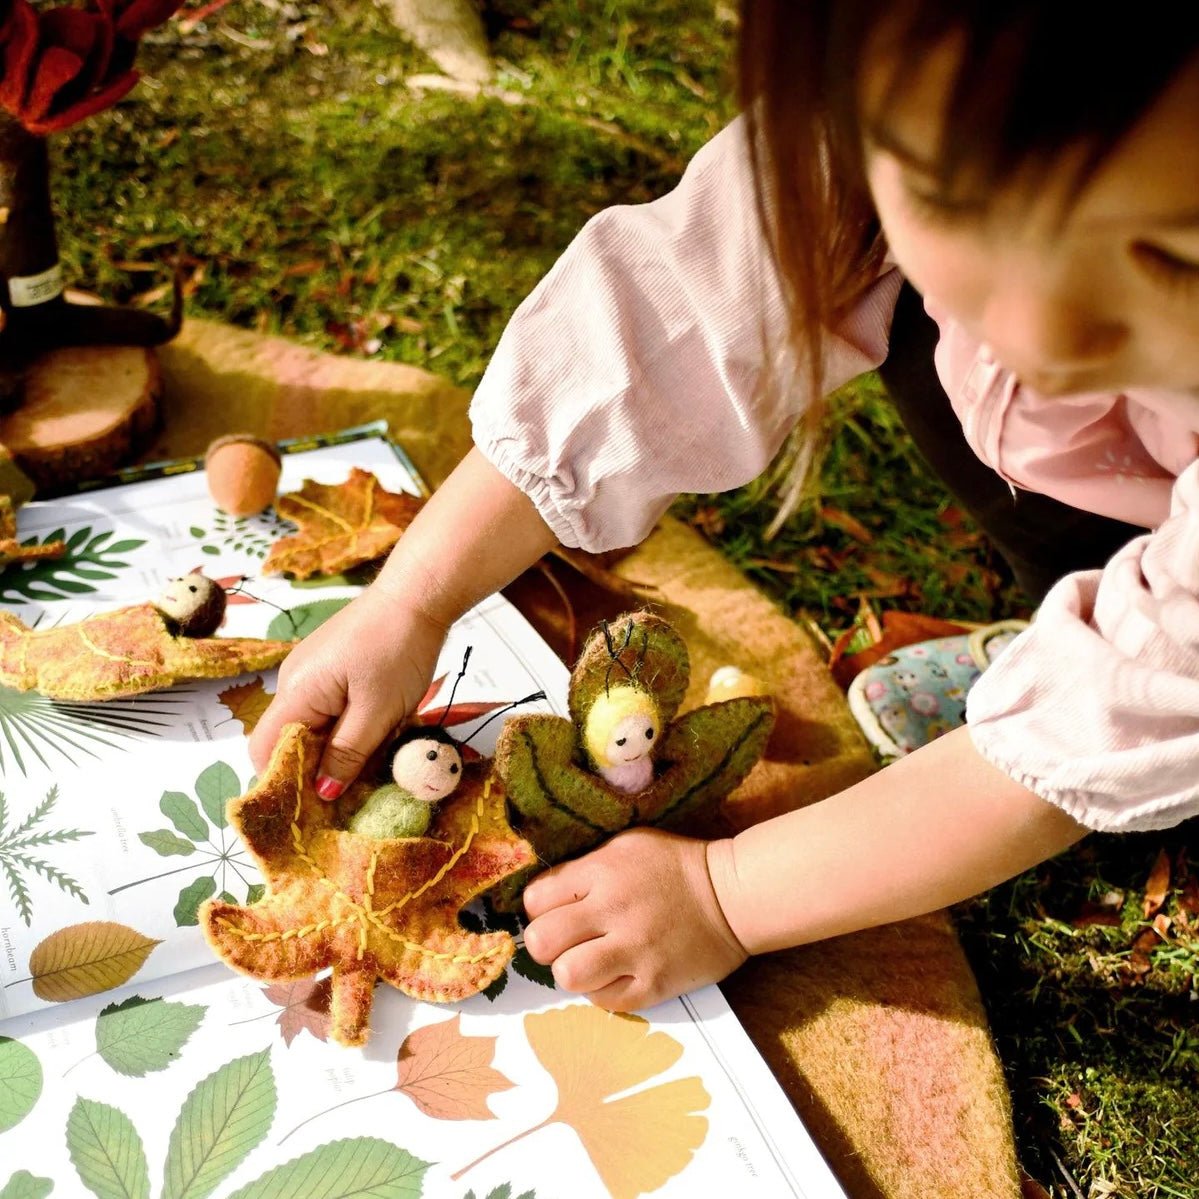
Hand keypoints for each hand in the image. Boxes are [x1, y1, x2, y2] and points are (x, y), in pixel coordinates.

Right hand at [248, 581, 447, 796]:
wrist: (418, 595)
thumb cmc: (398, 649)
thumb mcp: (377, 712)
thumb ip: (347, 755)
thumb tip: (321, 794)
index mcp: (296, 693)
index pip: (265, 751)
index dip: (284, 782)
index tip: (314, 808)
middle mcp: (293, 681)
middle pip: (288, 740)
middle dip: (316, 768)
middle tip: (352, 792)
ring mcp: (312, 671)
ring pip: (312, 725)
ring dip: (337, 747)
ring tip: (372, 761)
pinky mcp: (332, 665)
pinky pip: (329, 707)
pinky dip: (347, 725)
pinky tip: (376, 732)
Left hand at [522, 827, 747, 1011]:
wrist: (732, 896)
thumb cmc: (674, 867)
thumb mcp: (625, 847)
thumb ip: (584, 869)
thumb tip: (545, 896)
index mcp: (602, 871)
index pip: (535, 899)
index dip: (539, 908)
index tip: (555, 911)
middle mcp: (613, 910)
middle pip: (542, 941)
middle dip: (546, 943)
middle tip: (565, 941)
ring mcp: (635, 950)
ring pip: (568, 975)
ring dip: (571, 970)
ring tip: (588, 961)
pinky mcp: (654, 984)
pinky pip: (604, 1001)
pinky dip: (603, 990)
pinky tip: (616, 974)